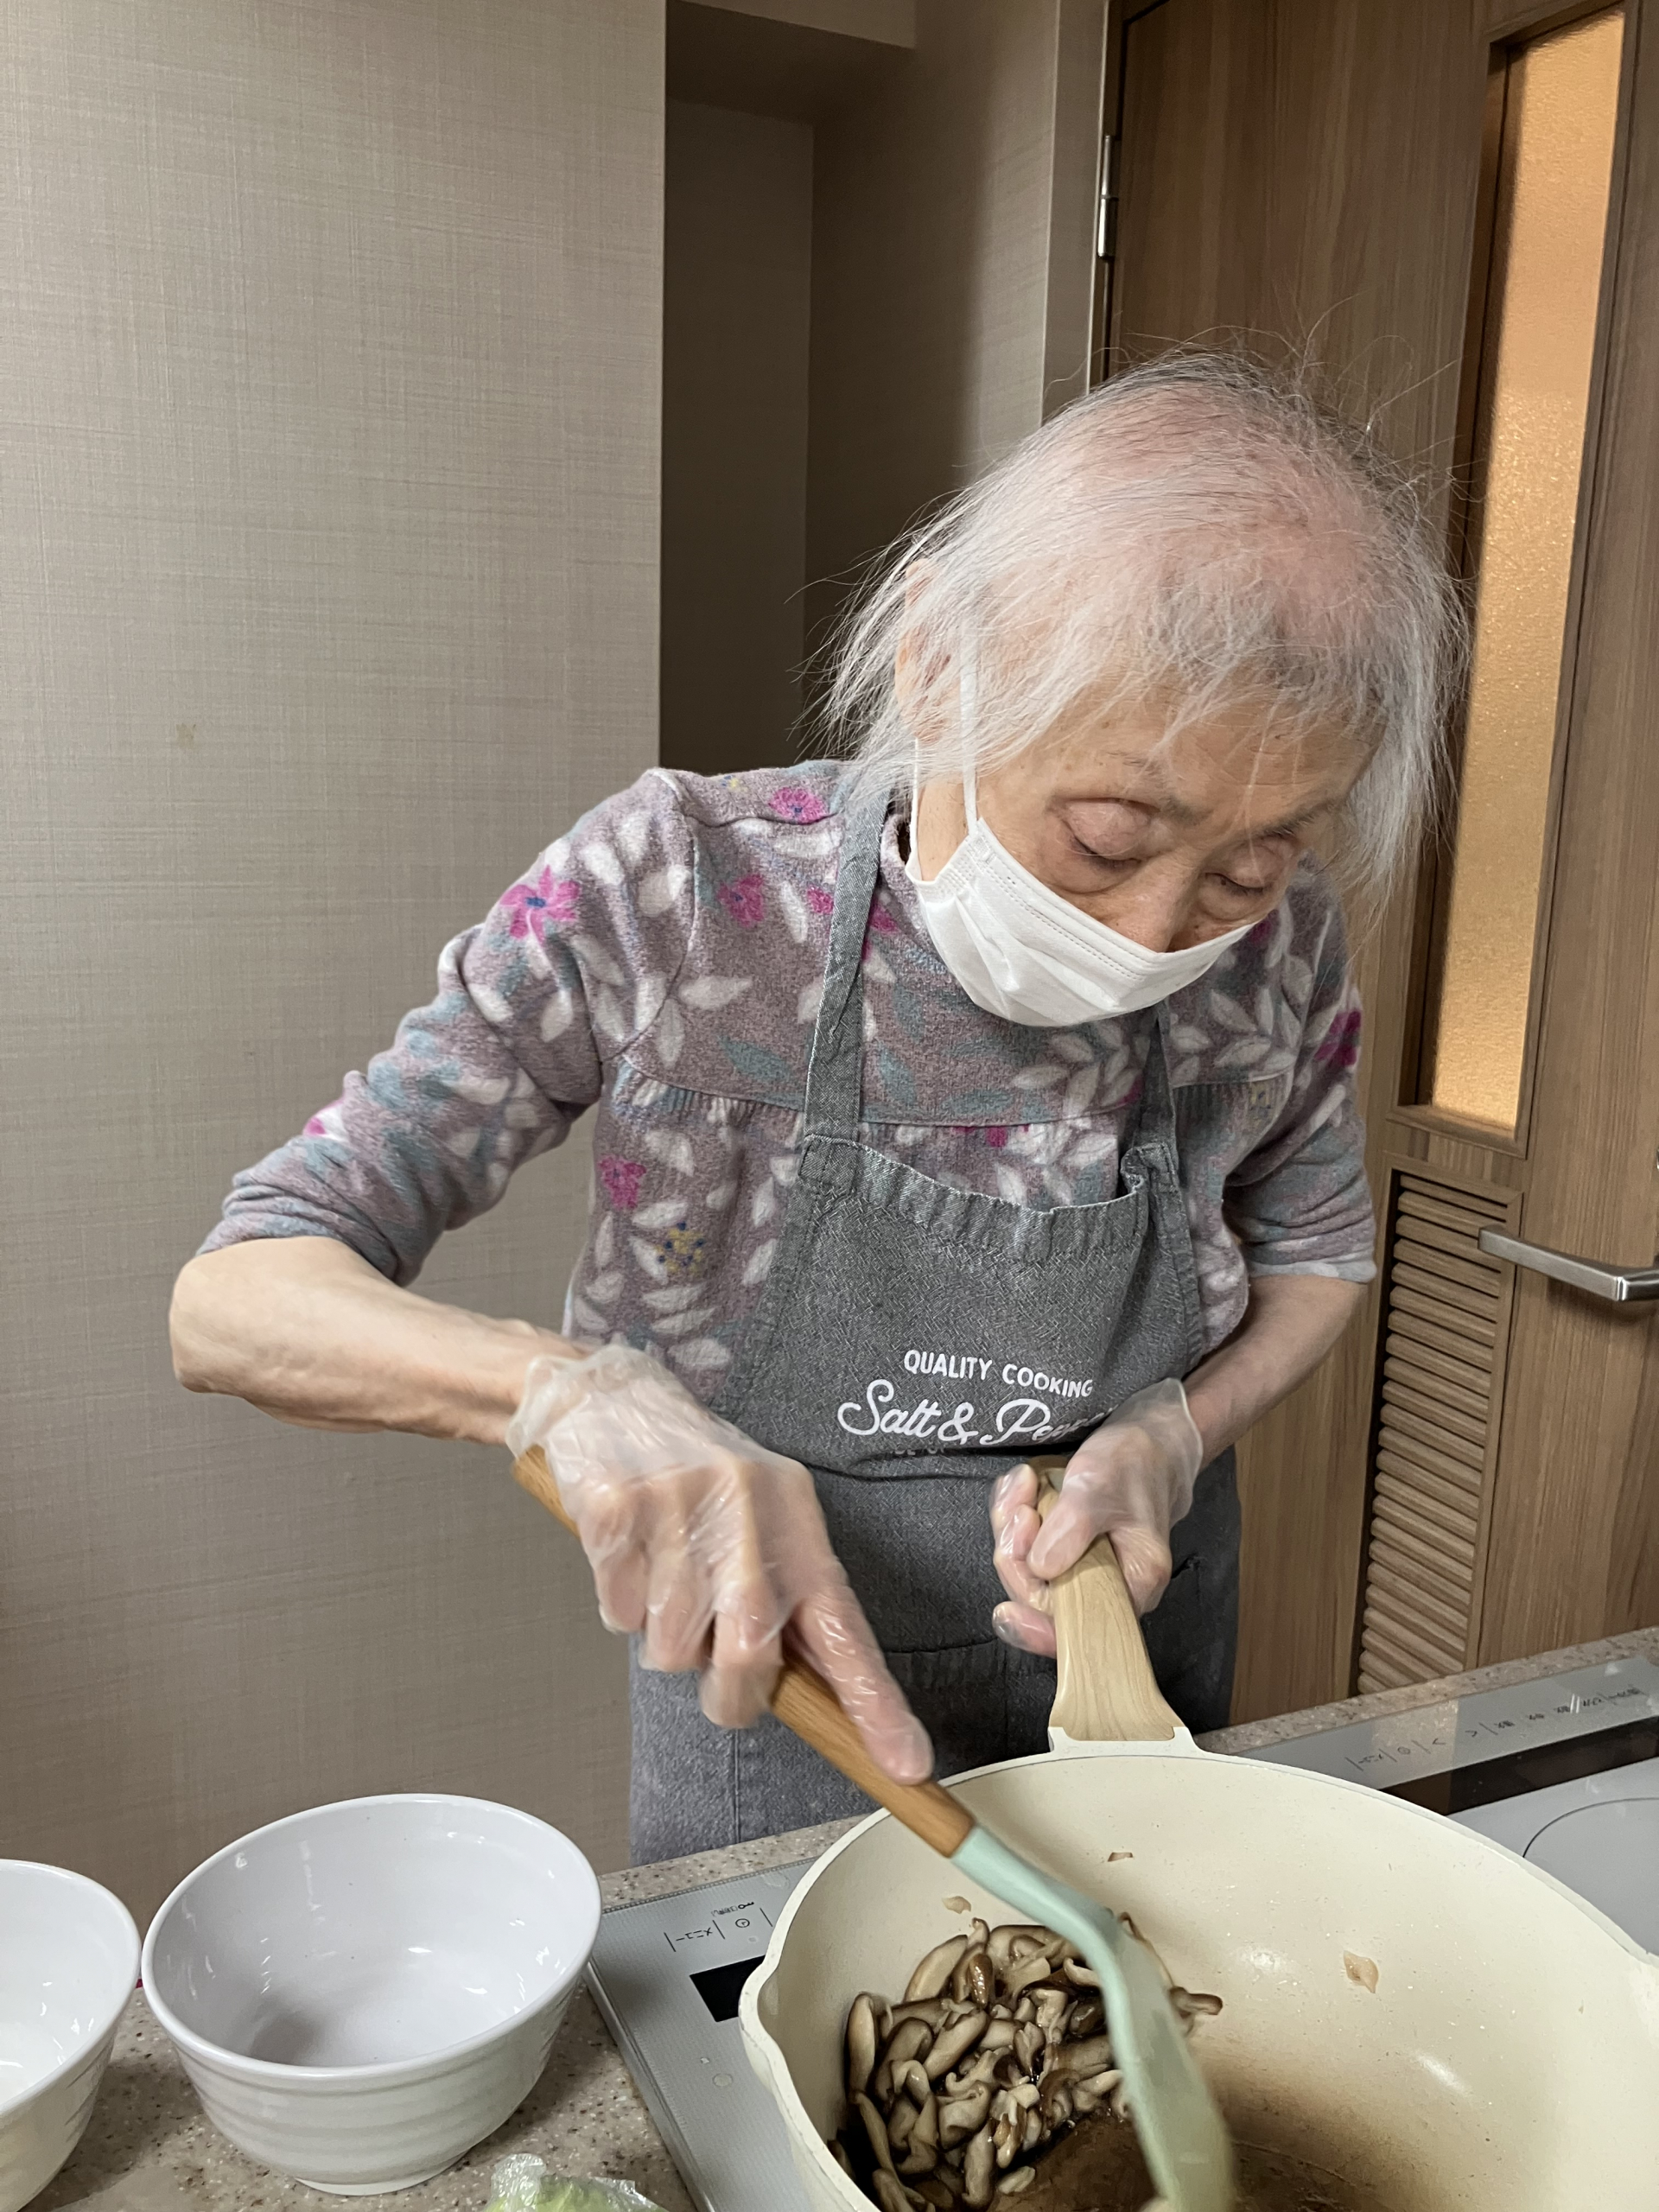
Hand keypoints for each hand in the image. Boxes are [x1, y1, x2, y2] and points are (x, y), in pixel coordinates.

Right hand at [507, 1345, 932, 1782]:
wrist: (615, 1399)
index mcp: (799, 1526)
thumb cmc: (699, 1478)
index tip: (907, 1765)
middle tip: (711, 1662)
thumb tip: (798, 1695)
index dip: (876, 1704)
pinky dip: (618, 1601)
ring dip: (661, 1634)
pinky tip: (629, 1553)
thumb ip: (785, 1602)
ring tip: (663, 1574)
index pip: (846, 1628)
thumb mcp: (764, 1523)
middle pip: (748, 1658)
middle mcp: (751, 1514)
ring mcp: (684, 1509)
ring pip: (672, 1647)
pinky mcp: (620, 1510)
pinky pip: (618, 1612)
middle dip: (726, 1692)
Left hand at [989, 1379, 1202, 1654]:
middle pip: (1039, 1595)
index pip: (1079, 1631)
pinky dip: (1013, 1514)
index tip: (1005, 1611)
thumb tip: (1041, 1568)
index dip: (1036, 1629)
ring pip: (1025, 1568)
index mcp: (1130, 1587)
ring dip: (1011, 1526)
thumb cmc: (1135, 1464)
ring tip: (1023, 1485)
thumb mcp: (1102, 1485)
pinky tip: (1023, 1485)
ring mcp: (1079, 1571)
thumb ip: (1074, 1528)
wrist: (1149, 1444)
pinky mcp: (1062, 1551)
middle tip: (1020, 1508)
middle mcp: (1104, 1589)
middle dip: (1017, 1552)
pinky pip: (1024, 1546)